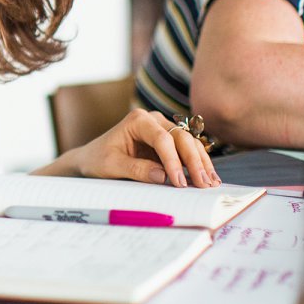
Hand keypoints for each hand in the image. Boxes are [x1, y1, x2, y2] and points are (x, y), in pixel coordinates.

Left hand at [35, 108, 220, 187]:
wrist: (92, 158)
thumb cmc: (98, 160)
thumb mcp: (112, 166)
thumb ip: (137, 169)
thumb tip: (164, 177)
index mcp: (137, 120)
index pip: (162, 139)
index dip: (173, 161)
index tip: (179, 182)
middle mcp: (153, 120)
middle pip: (181, 138)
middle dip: (194, 161)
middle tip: (203, 184)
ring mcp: (163, 129)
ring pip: (189, 143)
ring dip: (201, 162)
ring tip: (211, 182)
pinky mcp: (168, 142)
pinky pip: (187, 151)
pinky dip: (197, 164)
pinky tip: (208, 178)